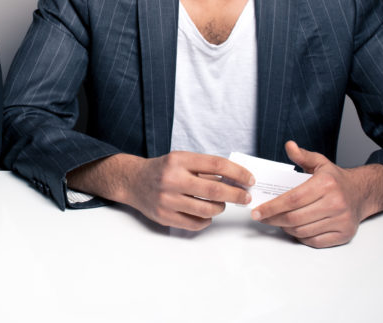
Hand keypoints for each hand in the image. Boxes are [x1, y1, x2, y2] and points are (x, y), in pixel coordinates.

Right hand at [69, 152, 253, 230]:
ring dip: (221, 208)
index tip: (249, 180)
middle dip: (236, 194)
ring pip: (207, 209)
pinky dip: (207, 220)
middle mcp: (172, 179)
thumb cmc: (163, 170)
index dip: (237, 173)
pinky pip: (196, 223)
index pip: (216, 165)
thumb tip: (236, 179)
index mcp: (179, 160)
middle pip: (215, 189)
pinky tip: (206, 214)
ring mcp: (167, 199)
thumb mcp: (181, 160)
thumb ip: (205, 168)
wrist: (133, 181)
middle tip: (246, 197)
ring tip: (221, 204)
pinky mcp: (164, 216)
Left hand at [251, 141, 382, 247]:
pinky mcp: (344, 234)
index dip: (272, 207)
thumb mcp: (320, 162)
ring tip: (278, 221)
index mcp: (326, 184)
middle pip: (295, 218)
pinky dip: (301, 237)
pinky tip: (294, 229)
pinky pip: (315, 241)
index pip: (292, 200)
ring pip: (303, 231)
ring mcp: (341, 221)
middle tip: (262, 218)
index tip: (258, 212)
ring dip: (286, 228)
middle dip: (274, 219)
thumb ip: (302, 155)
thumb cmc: (335, 179)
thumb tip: (289, 146)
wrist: (361, 193)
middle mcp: (335, 203)